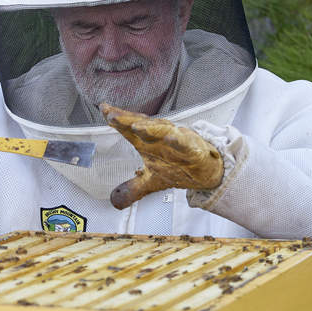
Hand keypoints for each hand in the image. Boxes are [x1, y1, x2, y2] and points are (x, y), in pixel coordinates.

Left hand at [100, 103, 223, 208]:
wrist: (207, 173)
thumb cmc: (180, 168)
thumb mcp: (152, 181)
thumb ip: (133, 188)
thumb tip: (115, 201)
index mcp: (149, 144)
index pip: (130, 130)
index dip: (117, 119)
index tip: (104, 109)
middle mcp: (161, 139)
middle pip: (142, 127)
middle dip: (127, 120)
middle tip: (112, 116)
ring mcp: (177, 143)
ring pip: (163, 133)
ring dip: (149, 129)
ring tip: (136, 126)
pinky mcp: (193, 151)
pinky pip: (185, 145)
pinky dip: (179, 140)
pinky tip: (171, 136)